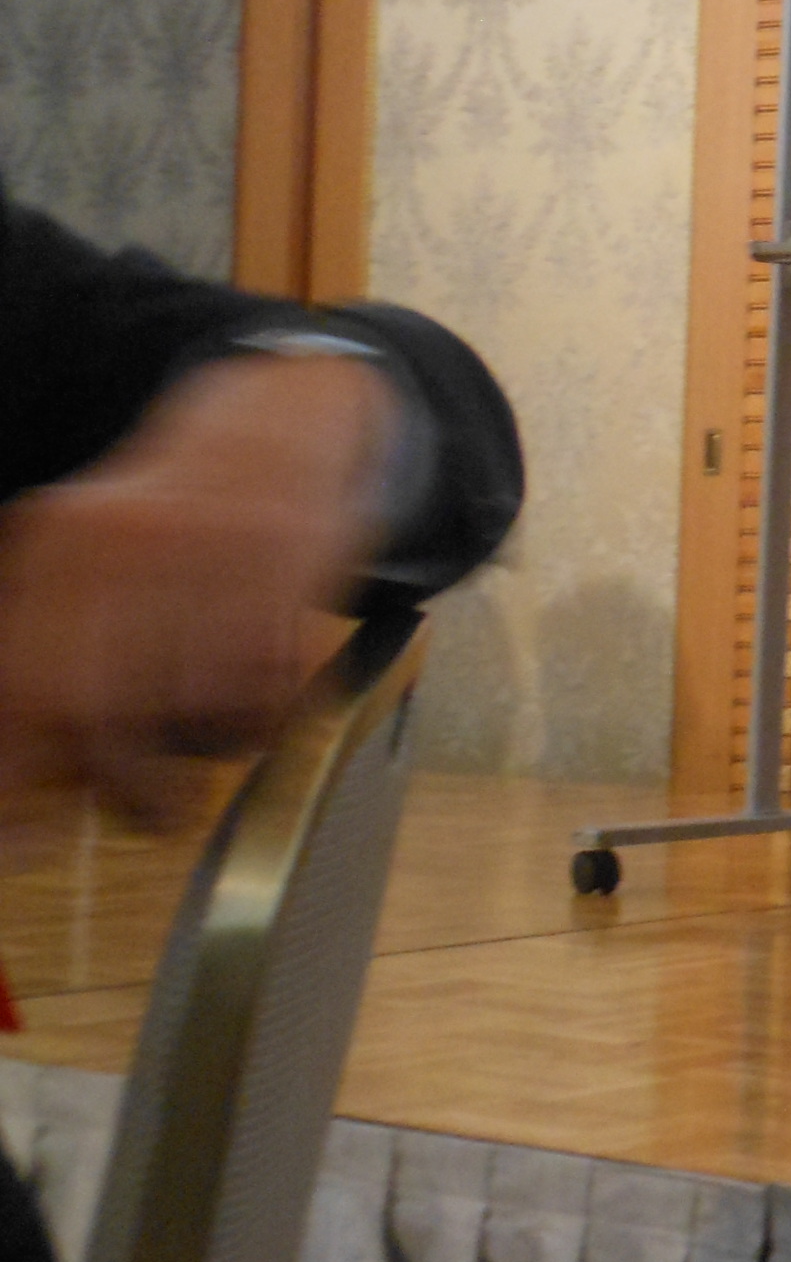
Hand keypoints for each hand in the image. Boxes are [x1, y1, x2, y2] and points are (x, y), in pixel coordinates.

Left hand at [0, 353, 391, 836]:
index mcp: (67, 542)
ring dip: (206, 748)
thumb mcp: (95, 553)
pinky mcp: (293, 566)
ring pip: (195, 707)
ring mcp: (216, 551)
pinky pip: (269, 684)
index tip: (25, 840)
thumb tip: (27, 781)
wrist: (289, 421)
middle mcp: (130, 543)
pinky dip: (264, 714)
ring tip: (214, 732)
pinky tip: (260, 689)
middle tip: (149, 809)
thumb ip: (51, 648)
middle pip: (99, 710)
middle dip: (123, 784)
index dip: (18, 778)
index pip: (24, 686)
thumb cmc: (183, 516)